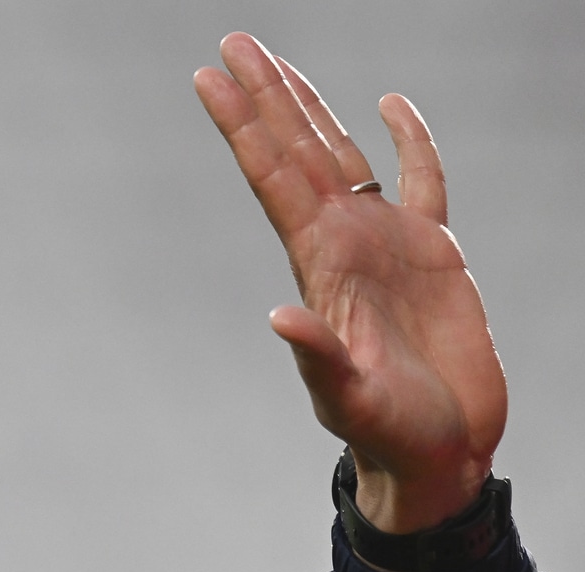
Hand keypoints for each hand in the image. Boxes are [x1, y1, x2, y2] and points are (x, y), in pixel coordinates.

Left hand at [195, 33, 504, 531]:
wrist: (439, 453)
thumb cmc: (389, 434)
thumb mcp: (347, 398)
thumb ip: (316, 358)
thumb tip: (280, 318)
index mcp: (321, 266)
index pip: (271, 179)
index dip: (242, 126)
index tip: (208, 78)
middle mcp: (344, 243)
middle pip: (296, 151)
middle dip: (265, 96)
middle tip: (233, 42)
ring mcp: (386, 243)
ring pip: (342, 155)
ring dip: (311, 107)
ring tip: (277, 61)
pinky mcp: (433, 253)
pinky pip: (423, 179)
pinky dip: (412, 141)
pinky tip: (391, 106)